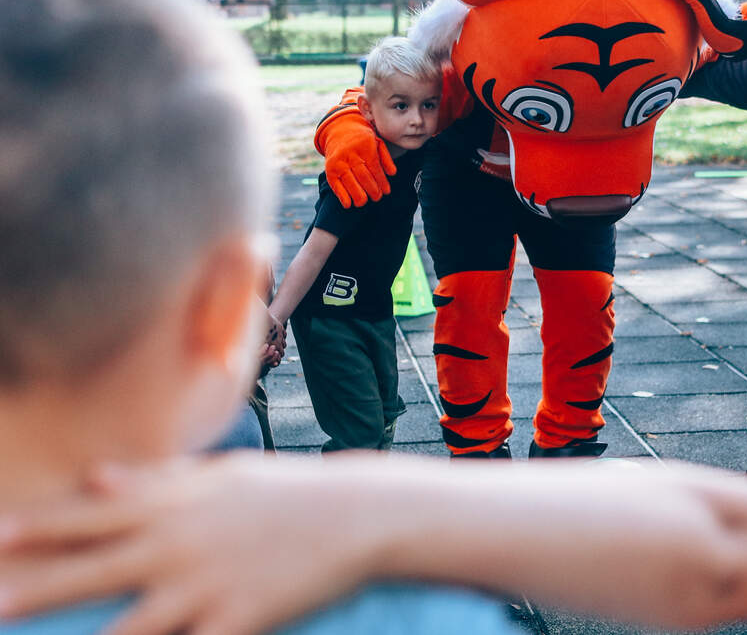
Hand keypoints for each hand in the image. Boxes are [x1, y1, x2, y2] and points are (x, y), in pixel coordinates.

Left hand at [0, 456, 391, 634]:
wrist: (360, 514)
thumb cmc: (290, 490)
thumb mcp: (223, 474)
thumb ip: (157, 479)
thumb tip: (97, 477)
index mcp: (176, 505)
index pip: (92, 516)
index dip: (39, 527)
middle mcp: (180, 545)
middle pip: (93, 570)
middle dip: (38, 584)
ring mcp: (206, 587)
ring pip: (128, 627)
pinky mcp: (238, 622)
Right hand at [317, 109, 394, 207]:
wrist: (339, 131)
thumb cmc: (362, 140)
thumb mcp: (377, 142)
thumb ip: (386, 158)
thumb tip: (392, 173)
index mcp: (364, 146)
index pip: (374, 168)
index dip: (382, 182)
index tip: (386, 191)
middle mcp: (350, 154)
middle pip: (363, 177)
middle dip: (373, 190)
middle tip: (377, 197)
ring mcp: (338, 162)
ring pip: (350, 182)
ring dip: (359, 196)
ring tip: (365, 201)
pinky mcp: (329, 170)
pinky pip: (335, 185)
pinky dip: (342, 196)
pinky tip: (349, 204)